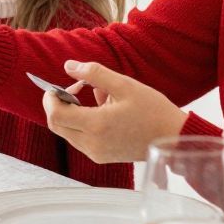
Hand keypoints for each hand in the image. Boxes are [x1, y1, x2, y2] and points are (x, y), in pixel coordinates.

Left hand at [42, 61, 188, 163]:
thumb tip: (68, 66)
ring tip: (95, 98)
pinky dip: (81, 123)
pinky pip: (79, 139)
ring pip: (66, 132)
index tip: (59, 85)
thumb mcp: (124, 85)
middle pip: (55, 125)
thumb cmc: (152, 110)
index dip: (50, 97)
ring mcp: (96, 153)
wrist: (173, 138)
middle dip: (57, 105)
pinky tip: (102, 111)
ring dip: (70, 113)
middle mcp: (92, 144)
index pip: (55, 114)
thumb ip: (93, 74)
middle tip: (75, 89)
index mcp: (96, 125)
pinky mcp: (101, 156)